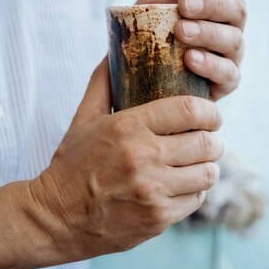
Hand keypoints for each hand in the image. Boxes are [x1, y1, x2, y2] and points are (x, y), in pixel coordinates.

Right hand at [26, 58, 223, 260]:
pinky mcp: (158, 218)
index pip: (191, 110)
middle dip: (212, 140)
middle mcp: (144, 157)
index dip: (210, 112)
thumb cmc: (72, 165)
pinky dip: (194, 192)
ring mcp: (153, 191)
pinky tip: (182, 187)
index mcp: (128, 126)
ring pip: (207, 173)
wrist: (55, 218)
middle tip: (207, 140)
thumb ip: (103, 82)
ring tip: (197, 164)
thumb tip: (113, 50)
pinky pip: (196, 200)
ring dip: (207, 167)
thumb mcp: (83, 119)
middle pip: (207, 143)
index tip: (211, 115)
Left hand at [137, 0, 245, 100]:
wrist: (137, 69)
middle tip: (184, 6)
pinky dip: (210, 65)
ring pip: (234, 40)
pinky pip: (228, 74)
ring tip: (181, 31)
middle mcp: (231, 27)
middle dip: (211, 4)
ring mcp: (231, 56)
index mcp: (218, 3)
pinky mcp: (225, 84)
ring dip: (208, 33)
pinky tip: (190, 59)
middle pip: (237, 9)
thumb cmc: (151, 29)